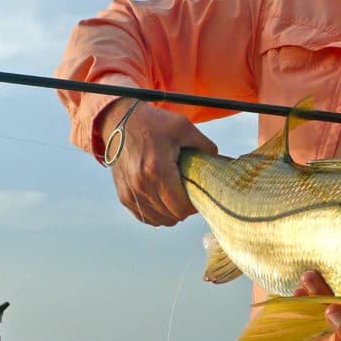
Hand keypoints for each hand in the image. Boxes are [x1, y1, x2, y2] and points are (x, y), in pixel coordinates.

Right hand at [98, 98, 217, 225]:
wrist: (119, 121)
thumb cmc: (154, 123)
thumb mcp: (184, 127)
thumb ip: (205, 146)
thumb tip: (220, 162)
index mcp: (157, 170)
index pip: (181, 207)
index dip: (195, 205)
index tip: (200, 194)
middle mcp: (141, 185)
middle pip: (172, 216)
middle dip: (186, 208)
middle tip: (192, 194)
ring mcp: (130, 192)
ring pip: (159, 220)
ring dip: (172, 213)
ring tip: (179, 197)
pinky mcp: (124, 195)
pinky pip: (145, 217)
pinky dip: (158, 214)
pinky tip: (165, 202)